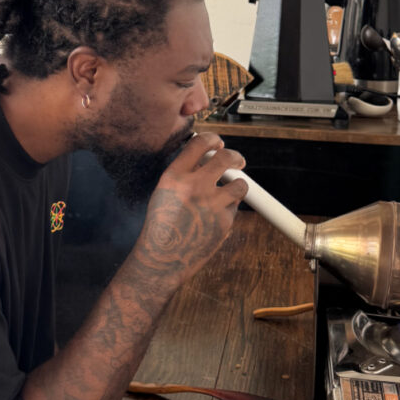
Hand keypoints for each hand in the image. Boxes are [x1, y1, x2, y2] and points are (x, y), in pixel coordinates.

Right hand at [131, 132, 247, 288]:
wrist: (162, 259)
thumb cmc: (161, 227)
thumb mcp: (164, 193)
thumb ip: (184, 175)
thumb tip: (207, 161)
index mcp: (175, 176)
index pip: (200, 144)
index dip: (213, 140)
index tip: (219, 143)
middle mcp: (195, 185)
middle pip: (226, 157)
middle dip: (236, 156)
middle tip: (238, 161)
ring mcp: (212, 203)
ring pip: (239, 184)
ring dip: (237, 186)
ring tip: (229, 193)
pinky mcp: (224, 221)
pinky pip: (234, 208)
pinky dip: (228, 211)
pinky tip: (214, 220)